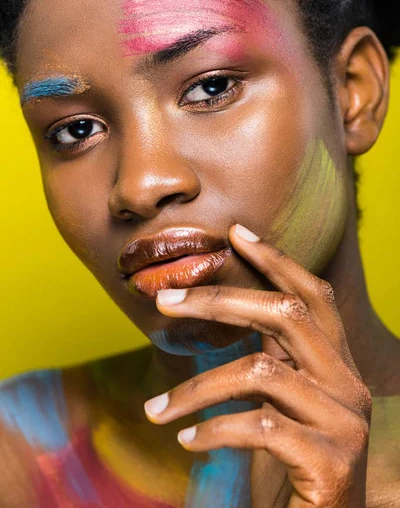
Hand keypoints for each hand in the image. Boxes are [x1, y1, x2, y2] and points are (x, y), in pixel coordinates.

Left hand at [145, 224, 371, 507]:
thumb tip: (224, 305)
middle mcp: (348, 385)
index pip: (312, 296)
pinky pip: (260, 427)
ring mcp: (344, 422)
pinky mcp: (330, 463)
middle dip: (220, 300)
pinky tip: (187, 441)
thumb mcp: (277, 401)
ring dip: (195, 388)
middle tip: (165, 301)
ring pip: (260, 373)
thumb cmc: (288, 462)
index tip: (236, 233)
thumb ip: (268, 356)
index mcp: (335, 365)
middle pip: (286, 315)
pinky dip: (213, 430)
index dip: (276, 260)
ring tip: (155, 411)